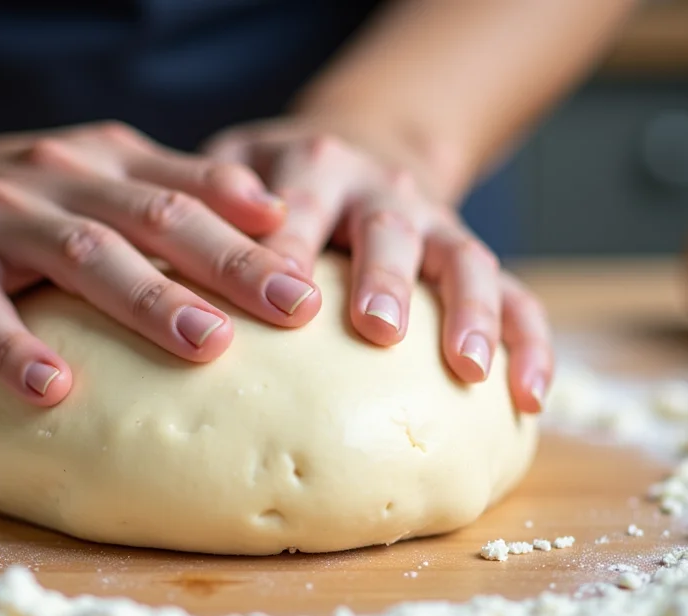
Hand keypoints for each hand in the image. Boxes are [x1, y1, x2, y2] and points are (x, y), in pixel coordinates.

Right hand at [0, 122, 322, 404]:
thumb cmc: (14, 196)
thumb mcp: (90, 175)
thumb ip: (166, 189)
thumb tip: (270, 215)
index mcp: (103, 158)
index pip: (189, 188)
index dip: (254, 228)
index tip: (315, 271)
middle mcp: (57, 174)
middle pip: (155, 218)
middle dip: (230, 265)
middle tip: (296, 309)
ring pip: (83, 252)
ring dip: (149, 300)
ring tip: (208, 347)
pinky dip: (13, 345)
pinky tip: (52, 388)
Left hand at [204, 118, 552, 412]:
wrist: (360, 146)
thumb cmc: (275, 183)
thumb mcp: (235, 172)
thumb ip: (207, 209)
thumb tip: (157, 268)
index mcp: (314, 166)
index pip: (297, 205)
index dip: (290, 244)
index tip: (279, 294)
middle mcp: (382, 189)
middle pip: (391, 227)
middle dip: (386, 275)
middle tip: (377, 326)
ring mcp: (437, 223)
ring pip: (467, 260)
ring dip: (469, 313)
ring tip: (468, 369)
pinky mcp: (472, 258)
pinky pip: (516, 297)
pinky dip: (530, 343)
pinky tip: (530, 397)